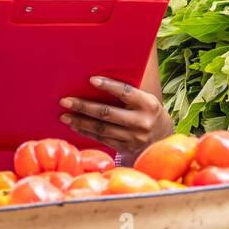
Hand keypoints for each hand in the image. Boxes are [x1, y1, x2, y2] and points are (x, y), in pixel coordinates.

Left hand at [59, 76, 173, 160]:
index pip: (126, 92)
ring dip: (80, 121)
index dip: (109, 86)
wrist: (163, 141)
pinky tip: (75, 126)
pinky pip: (101, 139)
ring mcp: (133, 138)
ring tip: (65, 115)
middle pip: (107, 113)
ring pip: (101, 128)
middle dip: (84, 106)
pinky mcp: (125, 148)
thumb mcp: (147, 102)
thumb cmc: (150, 114)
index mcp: (149, 105)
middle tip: (65, 101)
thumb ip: (129, 96)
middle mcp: (141, 122)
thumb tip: (97, 84)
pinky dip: (86, 132)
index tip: (91, 80)